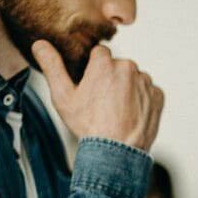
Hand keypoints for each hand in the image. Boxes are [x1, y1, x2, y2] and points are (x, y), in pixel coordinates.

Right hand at [33, 40, 163, 151]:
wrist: (117, 153)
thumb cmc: (88, 126)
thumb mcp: (63, 97)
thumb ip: (52, 67)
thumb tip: (39, 44)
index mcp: (105, 63)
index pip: (99, 54)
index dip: (93, 69)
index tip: (90, 86)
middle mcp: (128, 67)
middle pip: (117, 66)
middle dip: (110, 79)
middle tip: (101, 103)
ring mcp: (146, 81)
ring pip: (133, 79)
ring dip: (126, 89)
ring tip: (116, 112)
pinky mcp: (158, 95)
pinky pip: (147, 92)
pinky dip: (140, 101)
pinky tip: (130, 116)